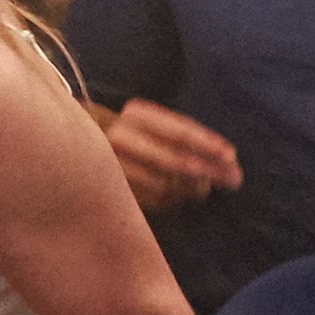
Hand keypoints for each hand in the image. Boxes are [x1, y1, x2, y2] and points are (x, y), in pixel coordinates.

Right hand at [104, 97, 243, 210]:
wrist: (80, 146)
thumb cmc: (134, 134)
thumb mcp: (156, 125)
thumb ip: (188, 139)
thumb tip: (226, 164)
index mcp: (137, 114)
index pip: (180, 131)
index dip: (208, 145)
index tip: (231, 156)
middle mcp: (121, 137)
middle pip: (174, 159)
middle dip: (208, 171)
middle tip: (233, 180)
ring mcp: (113, 165)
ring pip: (164, 184)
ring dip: (191, 188)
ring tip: (205, 188)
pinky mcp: (112, 188)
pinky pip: (152, 200)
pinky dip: (173, 200)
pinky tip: (181, 197)